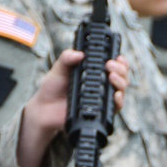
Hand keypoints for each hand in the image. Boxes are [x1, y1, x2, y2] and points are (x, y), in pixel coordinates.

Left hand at [18, 50, 127, 166]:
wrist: (45, 109)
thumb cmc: (53, 87)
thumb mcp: (59, 68)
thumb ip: (67, 58)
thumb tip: (79, 54)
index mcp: (95, 71)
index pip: (115, 64)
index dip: (120, 60)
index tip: (117, 57)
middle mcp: (102, 84)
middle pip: (122, 75)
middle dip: (121, 69)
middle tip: (110, 65)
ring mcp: (102, 98)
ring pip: (121, 89)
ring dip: (121, 81)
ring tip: (112, 76)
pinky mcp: (100, 112)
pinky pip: (115, 107)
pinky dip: (119, 100)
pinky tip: (115, 94)